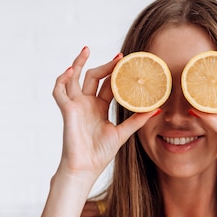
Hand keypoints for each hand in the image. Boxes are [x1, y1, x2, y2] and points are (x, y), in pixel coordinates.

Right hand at [52, 47, 157, 180]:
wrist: (86, 167)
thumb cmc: (100, 153)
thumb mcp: (123, 133)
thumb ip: (137, 120)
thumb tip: (157, 109)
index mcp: (99, 107)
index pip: (107, 84)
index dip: (116, 73)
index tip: (127, 61)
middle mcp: (86, 104)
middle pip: (93, 77)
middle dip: (105, 65)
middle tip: (119, 57)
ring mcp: (75, 106)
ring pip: (73, 78)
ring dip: (78, 63)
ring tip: (86, 49)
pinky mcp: (67, 110)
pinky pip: (59, 91)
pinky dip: (62, 80)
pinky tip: (70, 71)